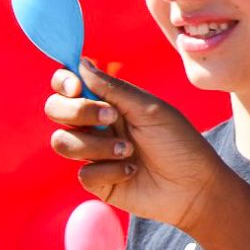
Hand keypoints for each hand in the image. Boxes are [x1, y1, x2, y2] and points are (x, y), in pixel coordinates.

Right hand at [47, 62, 236, 232]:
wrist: (194, 186)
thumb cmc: (179, 143)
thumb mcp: (150, 109)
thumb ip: (114, 88)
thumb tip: (81, 63)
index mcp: (109, 102)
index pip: (69, 85)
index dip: (63, 82)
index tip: (76, 87)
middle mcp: (96, 125)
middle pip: (55, 110)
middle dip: (77, 111)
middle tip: (111, 117)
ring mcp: (94, 154)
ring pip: (63, 142)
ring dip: (97, 145)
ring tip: (130, 150)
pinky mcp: (97, 182)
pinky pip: (84, 173)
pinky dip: (110, 170)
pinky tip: (133, 172)